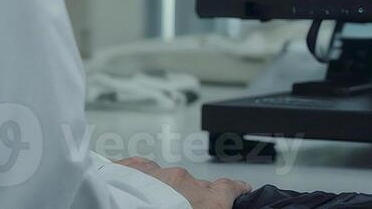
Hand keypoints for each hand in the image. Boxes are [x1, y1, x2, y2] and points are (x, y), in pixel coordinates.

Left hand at [115, 157, 251, 208]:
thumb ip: (207, 207)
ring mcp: (157, 172)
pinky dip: (140, 183)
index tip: (241, 190)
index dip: (236, 190)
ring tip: (146, 207)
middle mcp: (184, 182)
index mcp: (206, 203)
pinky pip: (141, 172)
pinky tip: (131, 197)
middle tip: (177, 208)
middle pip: (194, 187)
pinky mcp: (131, 166)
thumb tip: (208, 204)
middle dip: (189, 198)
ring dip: (161, 192)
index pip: (229, 189)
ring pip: (165, 180)